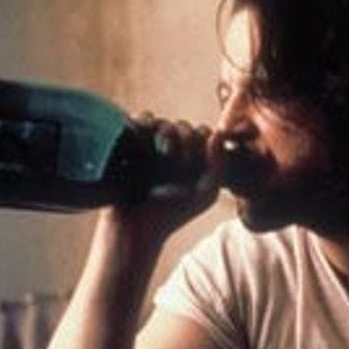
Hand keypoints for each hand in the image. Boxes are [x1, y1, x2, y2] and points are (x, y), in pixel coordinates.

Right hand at [105, 112, 219, 241]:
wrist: (136, 228)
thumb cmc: (173, 214)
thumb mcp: (206, 193)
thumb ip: (219, 164)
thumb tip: (216, 133)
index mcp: (193, 159)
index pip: (204, 134)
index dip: (203, 143)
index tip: (196, 163)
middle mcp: (172, 151)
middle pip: (183, 126)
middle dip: (183, 139)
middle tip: (176, 161)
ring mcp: (150, 147)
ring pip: (161, 121)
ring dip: (164, 132)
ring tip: (161, 153)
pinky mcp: (129, 144)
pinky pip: (138, 120)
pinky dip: (142, 123)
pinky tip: (143, 140)